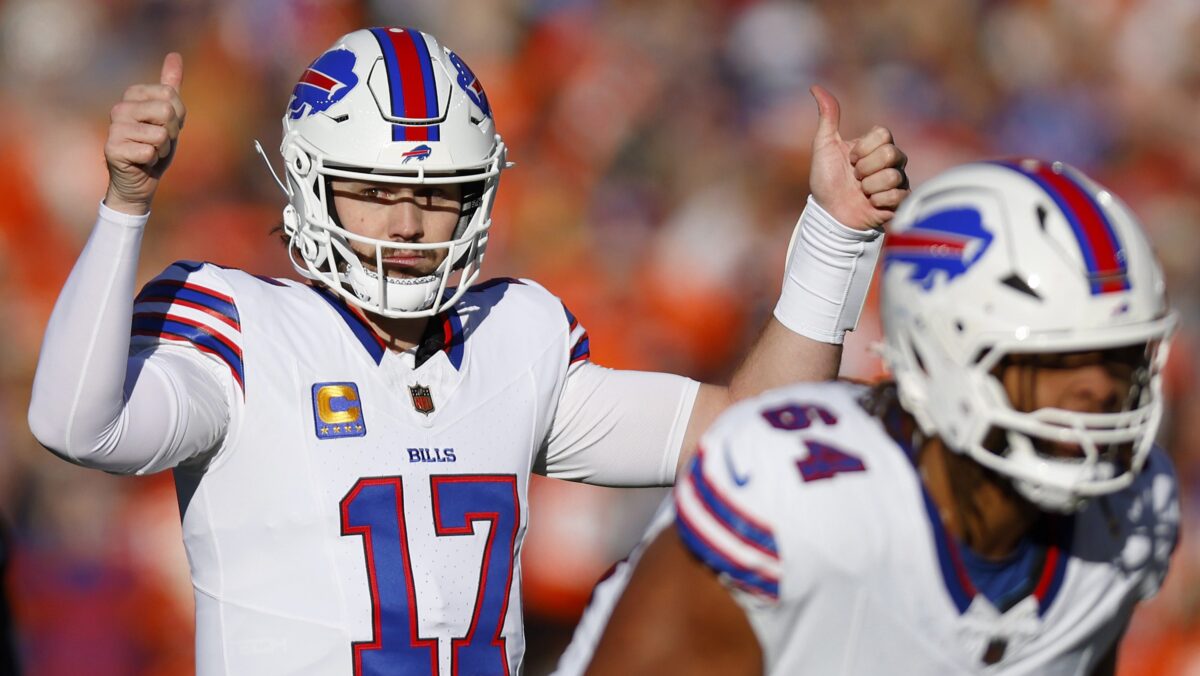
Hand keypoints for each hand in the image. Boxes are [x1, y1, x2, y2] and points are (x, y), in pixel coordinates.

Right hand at [103, 53, 185, 215]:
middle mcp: (120, 108)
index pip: (170, 95)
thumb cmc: (155, 147)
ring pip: (160, 134)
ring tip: (149, 152)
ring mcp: (114, 128)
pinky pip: (149, 151)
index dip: (178, 117)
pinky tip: (141, 162)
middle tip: (159, 143)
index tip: (165, 127)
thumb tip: (174, 54)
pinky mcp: (112, 148)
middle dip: (172, 133)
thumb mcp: (169, 116)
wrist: (140, 181)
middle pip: (166, 111)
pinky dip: (152, 161)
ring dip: (162, 149)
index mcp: (133, 95)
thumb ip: (171, 86)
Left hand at [808, 85, 907, 230]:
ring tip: (860, 192)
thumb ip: (827, 117)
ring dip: (868, 187)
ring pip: (892, 176)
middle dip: (865, 168)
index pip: (883, 134)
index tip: (850, 159)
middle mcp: (892, 160)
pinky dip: (876, 201)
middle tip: (855, 178)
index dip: (863, 148)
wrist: (829, 214)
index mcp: (877, 145)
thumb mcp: (824, 146)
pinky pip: (896, 195)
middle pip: (891, 154)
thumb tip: (815, 87)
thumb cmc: (826, 181)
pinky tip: (869, 203)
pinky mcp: (901, 201)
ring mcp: (898, 180)